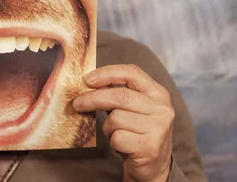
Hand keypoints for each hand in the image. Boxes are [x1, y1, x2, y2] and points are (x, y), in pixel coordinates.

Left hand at [73, 64, 173, 181]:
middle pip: (119, 95)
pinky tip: (123, 145)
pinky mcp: (150, 147)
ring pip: (116, 118)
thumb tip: (89, 82)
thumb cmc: (137, 132)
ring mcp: (158, 128)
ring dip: (108, 127)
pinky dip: (113, 142)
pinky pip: (117, 137)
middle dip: (93, 98)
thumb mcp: (132, 108)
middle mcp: (162, 108)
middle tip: (77, 103)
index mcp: (158, 93)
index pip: (131, 72)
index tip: (87, 79)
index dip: (107, 73)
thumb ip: (117, 93)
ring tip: (117, 133)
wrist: (154, 166)